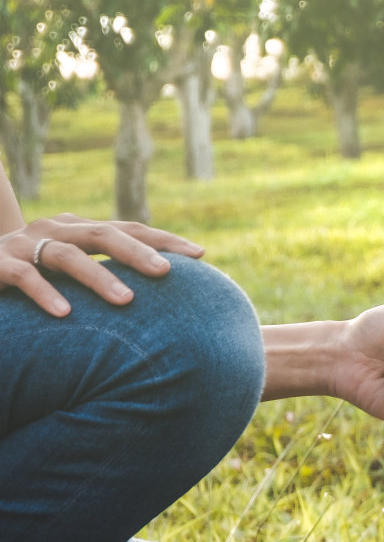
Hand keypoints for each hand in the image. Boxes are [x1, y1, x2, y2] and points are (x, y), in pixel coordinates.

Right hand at [0, 214, 204, 315]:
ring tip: (127, 301)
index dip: (163, 239)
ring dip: (99, 277)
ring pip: (67, 255)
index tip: (200, 254)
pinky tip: (67, 314)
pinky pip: (24, 276)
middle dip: (137, 252)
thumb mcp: (72, 274)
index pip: (128, 228)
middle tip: (166, 272)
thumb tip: (165, 302)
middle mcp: (55, 229)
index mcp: (78, 230)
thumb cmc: (32, 277)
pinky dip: (46, 293)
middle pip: (103, 233)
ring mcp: (24, 244)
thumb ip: (108, 277)